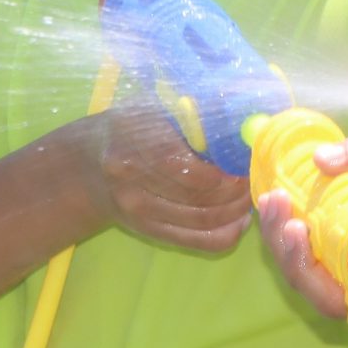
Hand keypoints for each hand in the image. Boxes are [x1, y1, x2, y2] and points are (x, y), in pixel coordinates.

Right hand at [82, 100, 251, 252]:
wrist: (91, 165)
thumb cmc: (134, 126)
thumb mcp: (155, 105)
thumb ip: (192, 109)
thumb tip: (243, 114)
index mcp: (132, 140)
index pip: (184, 167)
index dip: (222, 172)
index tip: (246, 162)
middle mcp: (129, 181)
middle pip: (197, 196)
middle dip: (236, 191)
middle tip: (257, 178)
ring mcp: (136, 211)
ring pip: (201, 221)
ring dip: (236, 211)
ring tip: (251, 194)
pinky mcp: (147, 232)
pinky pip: (197, 242)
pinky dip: (227, 234)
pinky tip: (241, 220)